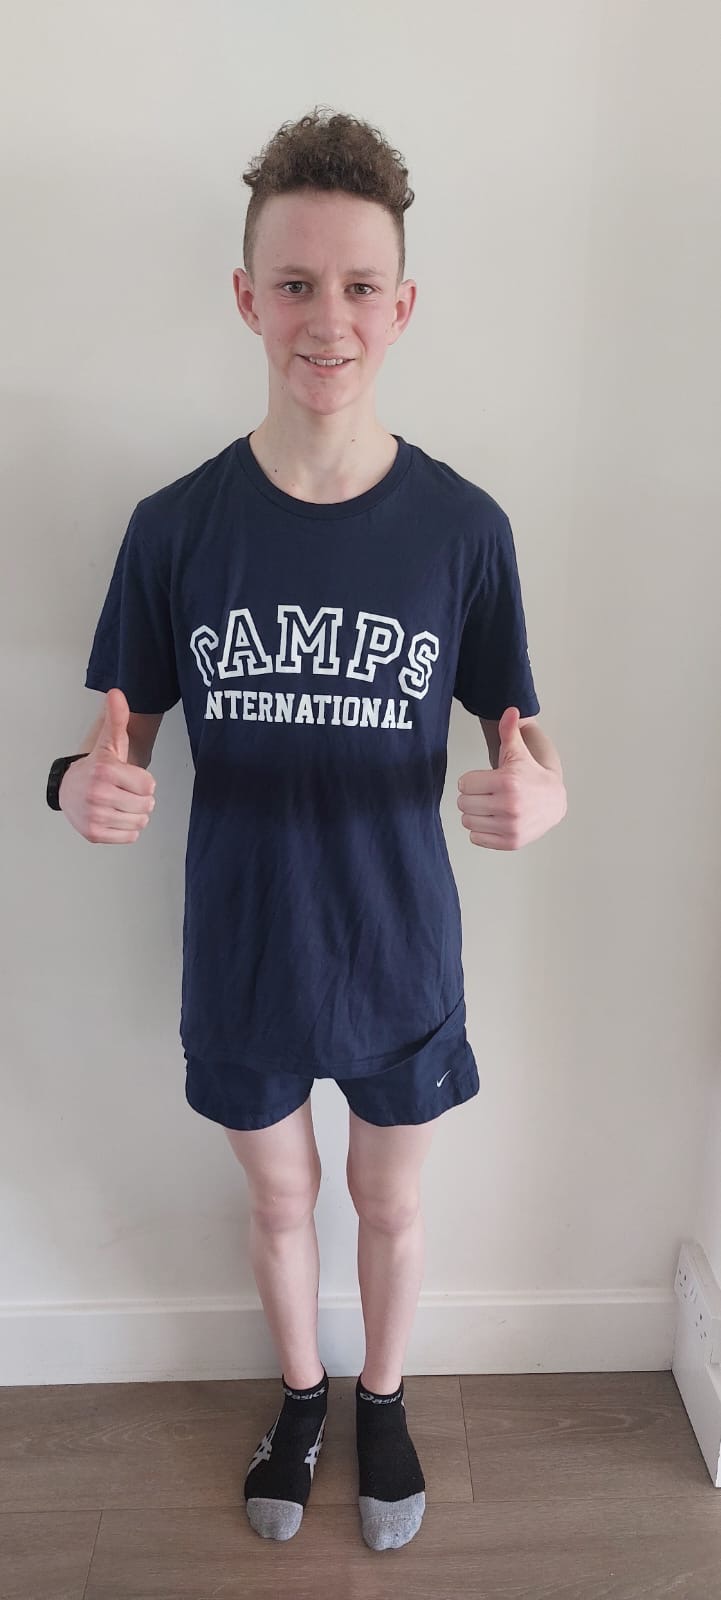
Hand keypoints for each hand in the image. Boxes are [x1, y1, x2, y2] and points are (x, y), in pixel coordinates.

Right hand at [59, 687, 156, 844]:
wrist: (68, 790)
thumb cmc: (95, 767)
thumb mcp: (109, 742)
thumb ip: (116, 718)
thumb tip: (116, 693)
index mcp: (105, 771)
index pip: (149, 786)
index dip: (143, 781)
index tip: (128, 777)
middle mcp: (98, 795)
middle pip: (147, 805)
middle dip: (140, 799)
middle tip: (124, 791)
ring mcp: (95, 816)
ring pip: (140, 822)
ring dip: (134, 814)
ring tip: (119, 803)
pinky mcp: (94, 833)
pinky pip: (130, 836)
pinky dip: (126, 829)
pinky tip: (114, 816)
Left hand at [456, 706, 565, 849]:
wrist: (554, 802)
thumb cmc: (531, 776)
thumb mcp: (519, 752)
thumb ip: (510, 731)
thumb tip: (510, 710)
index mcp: (507, 782)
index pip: (464, 784)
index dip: (472, 780)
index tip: (486, 780)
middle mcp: (509, 806)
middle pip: (463, 804)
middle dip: (472, 797)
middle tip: (488, 794)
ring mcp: (510, 826)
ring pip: (467, 822)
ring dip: (475, 815)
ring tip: (492, 807)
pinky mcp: (510, 842)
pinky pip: (476, 838)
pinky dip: (481, 831)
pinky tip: (494, 821)